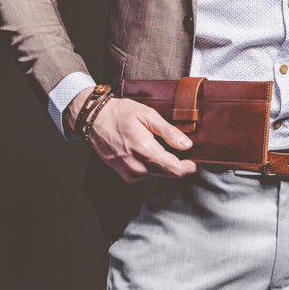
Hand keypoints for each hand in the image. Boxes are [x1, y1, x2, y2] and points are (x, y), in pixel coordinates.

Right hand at [67, 87, 196, 183]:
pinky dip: (151, 165)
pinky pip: (146, 174)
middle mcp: (137, 167)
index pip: (175, 170)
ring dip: (163, 164)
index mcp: (145, 151)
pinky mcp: (126, 175)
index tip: (194, 161)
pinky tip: (146, 151)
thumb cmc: (120, 114)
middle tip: (178, 149)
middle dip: (177, 164)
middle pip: (168, 174)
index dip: (189, 167)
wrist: (94, 120)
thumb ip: (168, 132)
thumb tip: (186, 145)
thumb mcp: (147, 115)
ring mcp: (130, 173)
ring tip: (158, 146)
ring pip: (158, 174)